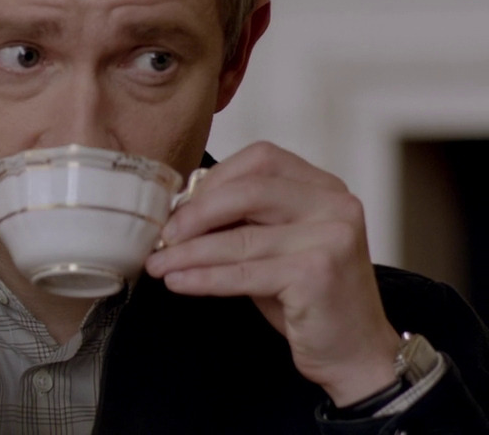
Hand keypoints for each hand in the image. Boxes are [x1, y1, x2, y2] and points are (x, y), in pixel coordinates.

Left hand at [144, 141, 400, 405]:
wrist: (354, 351)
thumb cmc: (306, 295)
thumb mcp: (275, 244)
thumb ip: (242, 219)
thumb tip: (179, 208)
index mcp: (324, 187)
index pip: (260, 160)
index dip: (214, 180)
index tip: (179, 206)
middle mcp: (335, 205)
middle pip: (248, 191)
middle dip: (196, 213)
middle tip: (163, 235)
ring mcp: (331, 237)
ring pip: (240, 238)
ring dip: (189, 252)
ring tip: (157, 264)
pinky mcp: (318, 274)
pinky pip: (244, 273)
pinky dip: (204, 278)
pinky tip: (178, 281)